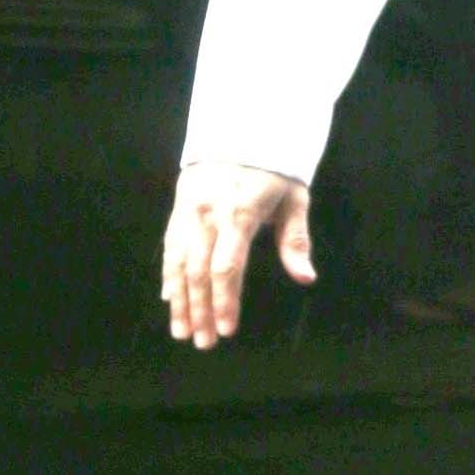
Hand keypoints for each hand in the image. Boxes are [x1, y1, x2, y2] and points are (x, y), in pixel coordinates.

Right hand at [163, 160, 313, 349]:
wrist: (237, 131)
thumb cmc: (274, 170)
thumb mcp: (294, 198)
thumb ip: (295, 240)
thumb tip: (306, 278)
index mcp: (239, 212)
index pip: (227, 265)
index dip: (225, 300)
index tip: (227, 329)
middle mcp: (208, 215)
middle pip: (198, 271)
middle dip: (200, 310)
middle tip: (204, 343)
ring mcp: (188, 213)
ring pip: (178, 263)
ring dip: (180, 301)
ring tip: (183, 333)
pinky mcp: (178, 211)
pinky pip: (170, 249)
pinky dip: (169, 277)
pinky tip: (170, 301)